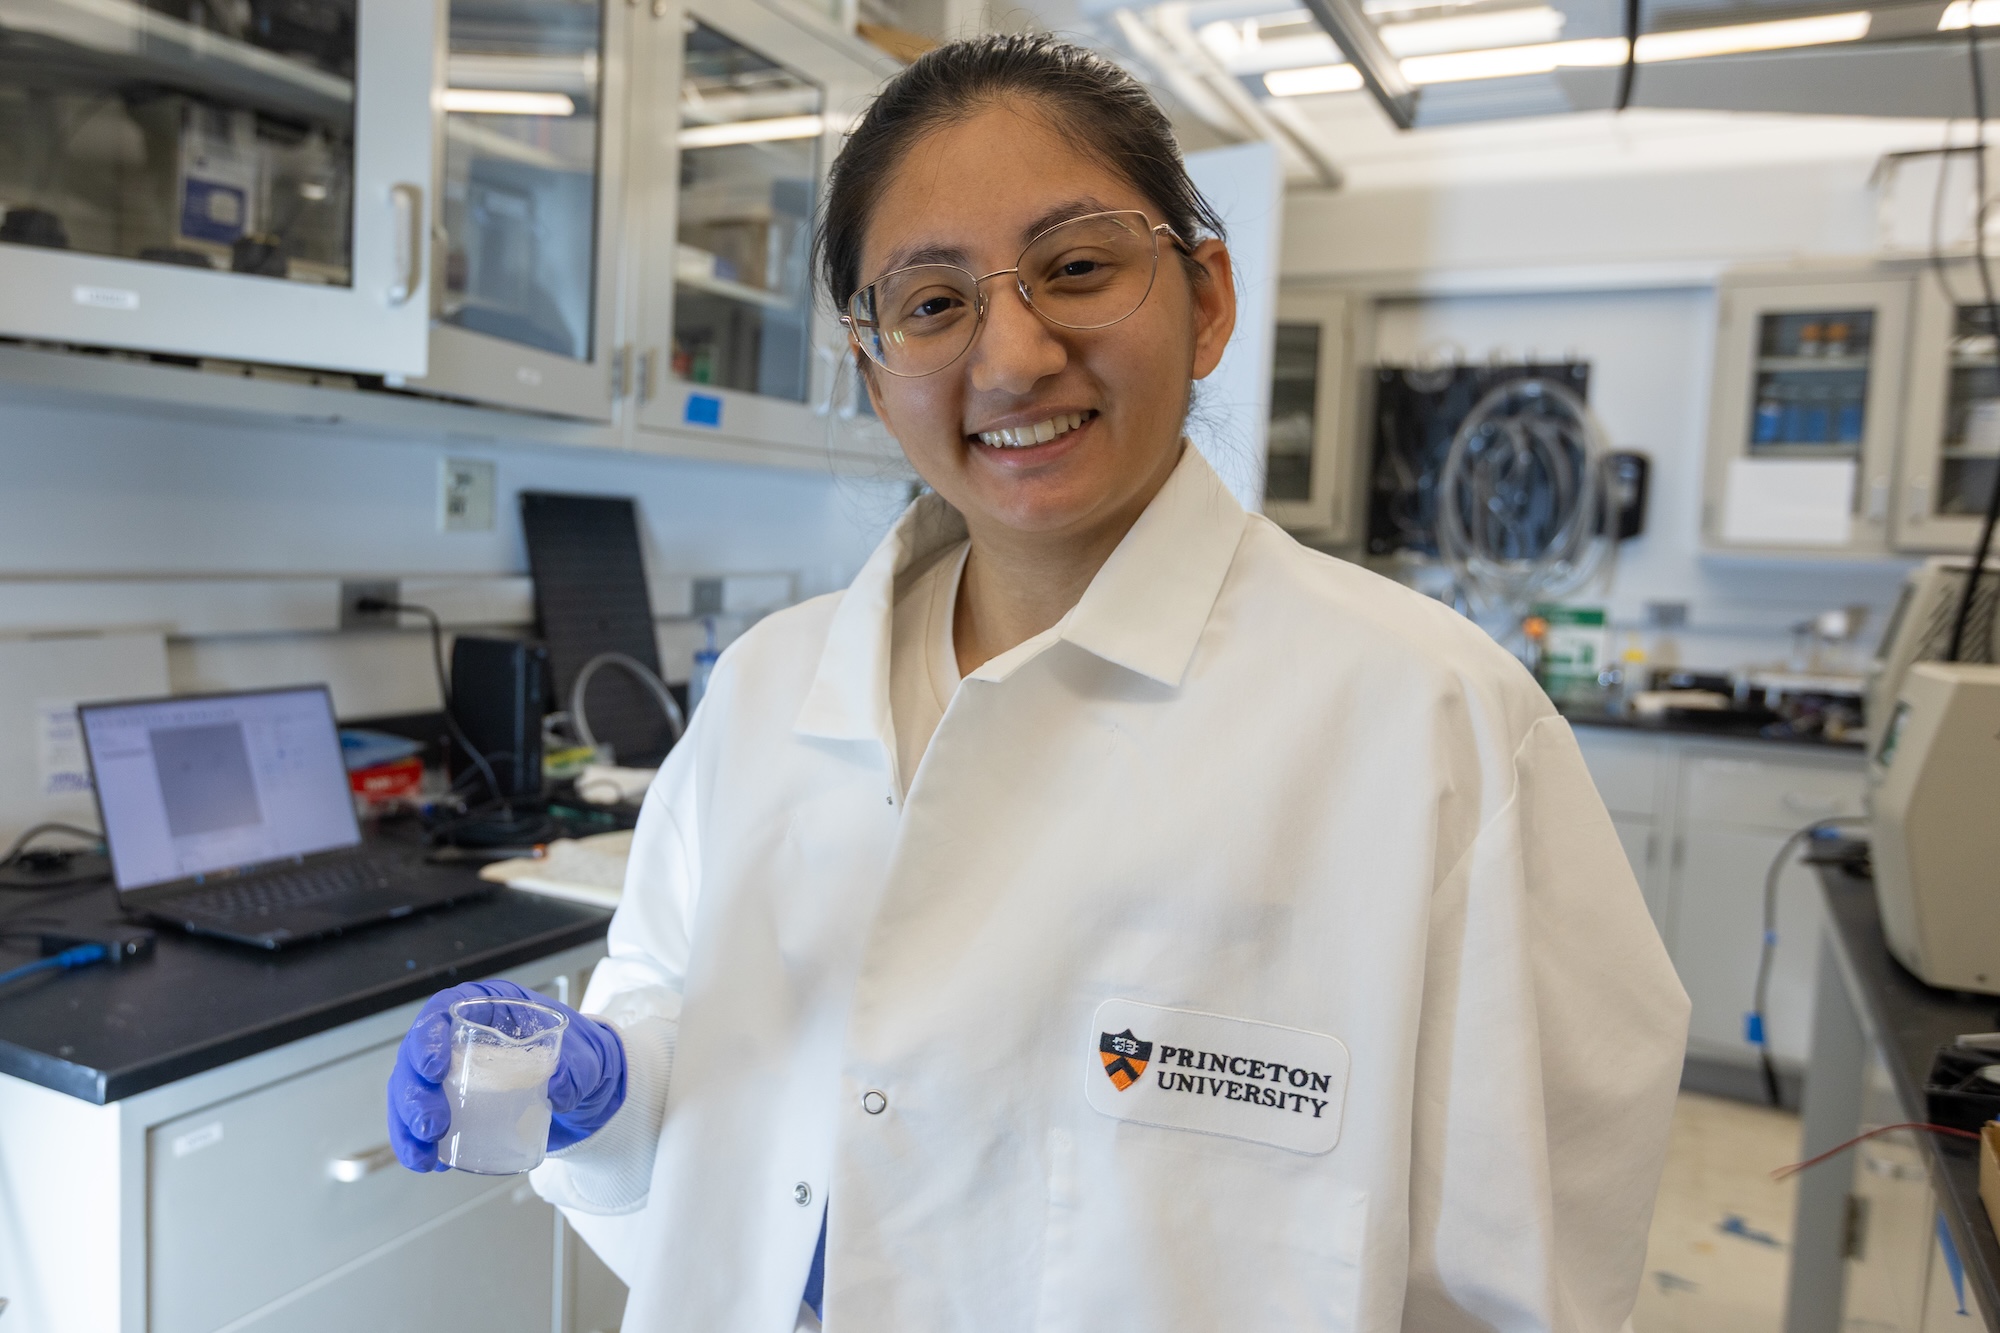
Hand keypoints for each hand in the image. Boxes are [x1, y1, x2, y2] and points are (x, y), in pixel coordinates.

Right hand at [386, 978, 627, 1171]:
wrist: (588, 1088)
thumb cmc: (580, 1058)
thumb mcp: (586, 1058)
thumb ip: (576, 1069)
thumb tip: (558, 1088)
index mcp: (489, 1007)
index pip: (443, 1011)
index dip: (428, 1038)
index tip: (433, 1069)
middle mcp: (460, 1036)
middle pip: (415, 1058)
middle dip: (414, 1095)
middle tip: (432, 1126)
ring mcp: (452, 1070)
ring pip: (409, 1093)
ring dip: (407, 1126)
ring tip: (424, 1156)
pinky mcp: (452, 1102)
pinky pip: (420, 1121)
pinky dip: (419, 1144)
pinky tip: (432, 1162)